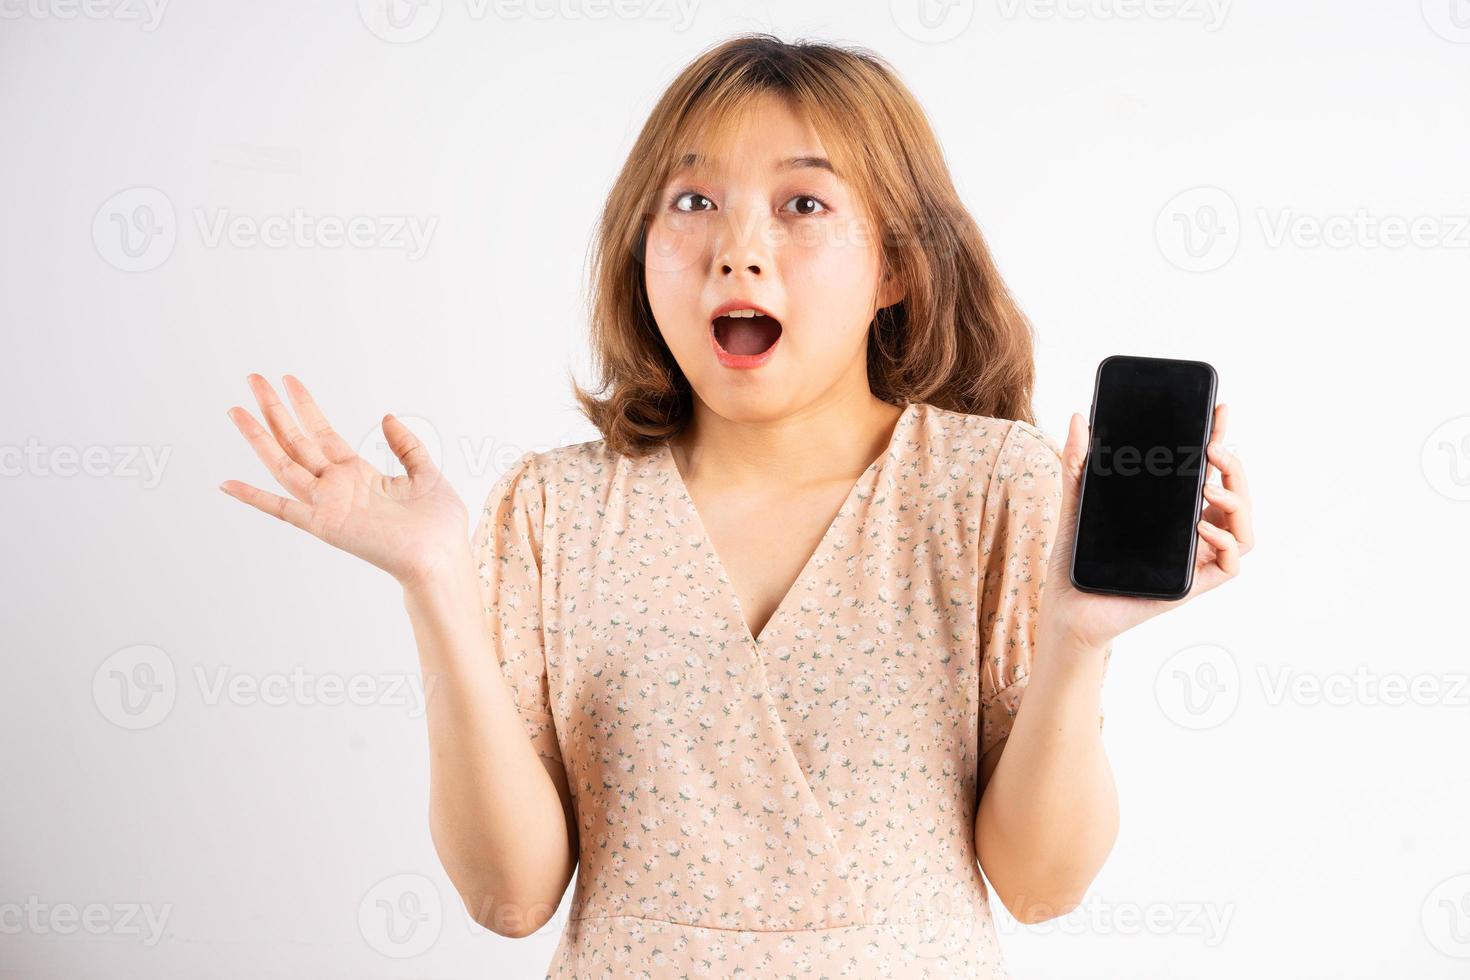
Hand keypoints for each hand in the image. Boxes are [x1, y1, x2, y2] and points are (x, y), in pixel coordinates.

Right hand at [220, 374, 469, 585]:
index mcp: (358, 474)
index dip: (304, 406)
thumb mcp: (425, 473)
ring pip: (283, 463)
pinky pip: (282, 509)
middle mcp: (337, 486)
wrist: (441, 557)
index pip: (322, 433)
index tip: (287, 380)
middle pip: (296, 441)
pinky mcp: (324, 525)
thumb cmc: (438, 525)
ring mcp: (327, 504)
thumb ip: (406, 445)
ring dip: (258, 438)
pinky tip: (227, 484)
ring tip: (235, 410)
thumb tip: (386, 417)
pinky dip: (254, 497)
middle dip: (274, 410)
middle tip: (253, 379)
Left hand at [1037, 403, 1254, 650]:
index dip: (1221, 441)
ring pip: (1244, 529)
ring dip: (1239, 501)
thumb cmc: (1077, 557)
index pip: (1209, 472)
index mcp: (1173, 510)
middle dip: (1235, 466)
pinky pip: (1231, 564)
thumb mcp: (1078, 501)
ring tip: (1209, 483)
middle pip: (1236, 496)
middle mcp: (1191, 533)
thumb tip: (1077, 418)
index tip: (1221, 411)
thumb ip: (1078, 461)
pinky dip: (1225, 540)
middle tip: (1214, 446)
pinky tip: (1200, 524)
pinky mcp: (1192, 586)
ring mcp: (1195, 559)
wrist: (1066, 604)